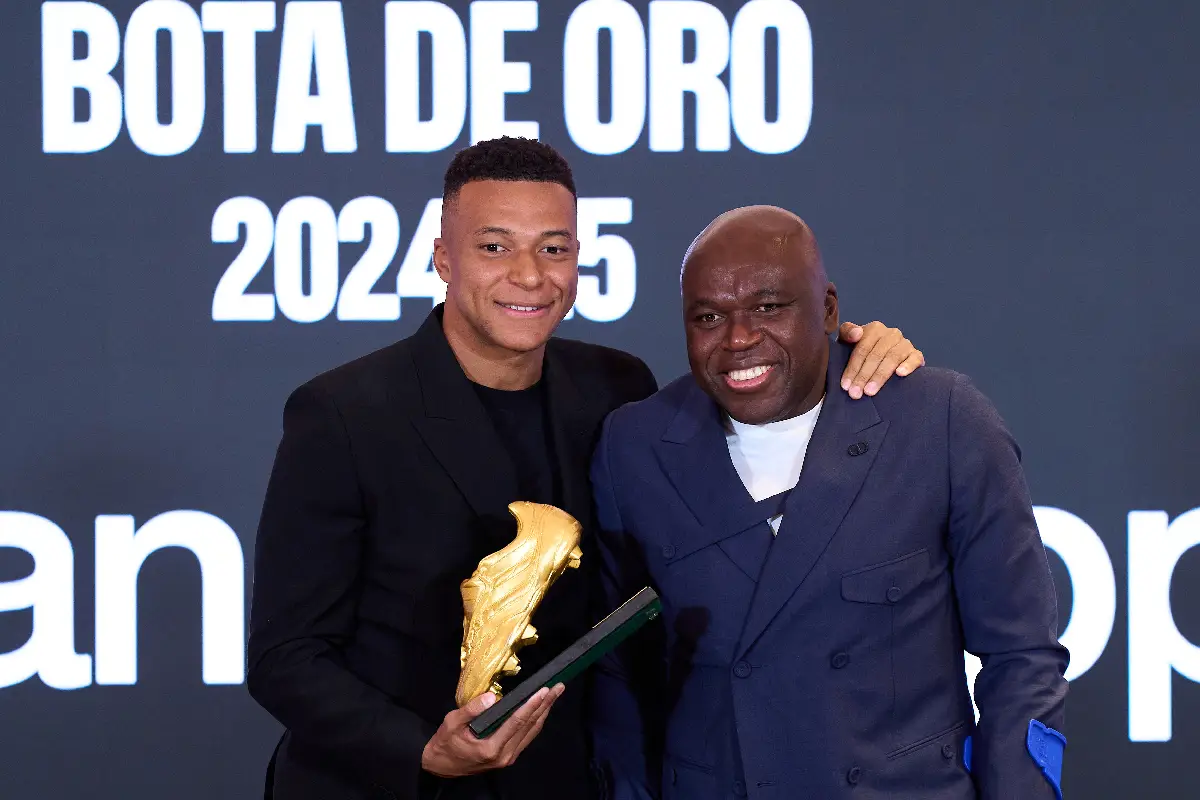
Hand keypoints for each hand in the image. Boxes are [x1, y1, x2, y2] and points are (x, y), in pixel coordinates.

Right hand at [421, 685, 564, 777]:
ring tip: (555, 694)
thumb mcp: (452, 723)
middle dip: (546, 705)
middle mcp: (505, 755)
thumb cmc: (446, 743)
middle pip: (530, 726)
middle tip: (559, 687)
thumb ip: (472, 710)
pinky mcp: (509, 756)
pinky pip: (527, 736)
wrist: (441, 766)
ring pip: (532, 732)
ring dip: (544, 712)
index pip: (517, 722)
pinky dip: (536, 721)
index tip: (544, 689)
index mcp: (491, 748)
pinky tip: (542, 709)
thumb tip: (492, 696)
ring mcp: (508, 758)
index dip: (532, 704)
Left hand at [837, 321, 923, 398]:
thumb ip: (847, 332)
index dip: (853, 368)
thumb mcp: (847, 341)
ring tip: (870, 391)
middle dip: (864, 376)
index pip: (862, 349)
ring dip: (880, 376)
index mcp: (874, 329)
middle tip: (855, 393)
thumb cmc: (859, 352)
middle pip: (876, 355)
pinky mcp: (916, 354)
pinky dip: (908, 365)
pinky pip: (915, 358)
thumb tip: (857, 333)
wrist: (876, 360)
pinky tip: (900, 374)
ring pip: (892, 358)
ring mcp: (905, 344)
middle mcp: (891, 334)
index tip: (845, 386)